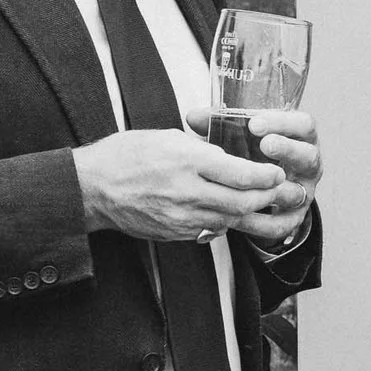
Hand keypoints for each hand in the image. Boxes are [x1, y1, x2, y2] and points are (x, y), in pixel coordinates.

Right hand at [73, 128, 282, 243]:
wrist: (92, 189)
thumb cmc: (126, 156)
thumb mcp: (167, 137)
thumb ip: (202, 149)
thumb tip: (229, 157)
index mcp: (187, 161)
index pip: (242, 174)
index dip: (267, 176)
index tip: (276, 171)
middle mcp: (187, 192)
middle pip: (243, 202)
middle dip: (266, 197)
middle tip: (277, 189)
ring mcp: (181, 217)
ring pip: (230, 220)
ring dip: (248, 211)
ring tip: (259, 200)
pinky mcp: (175, 233)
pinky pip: (210, 230)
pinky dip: (224, 221)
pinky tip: (227, 211)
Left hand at [191, 107, 318, 249]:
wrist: (265, 187)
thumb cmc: (254, 152)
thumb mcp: (244, 134)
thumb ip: (224, 124)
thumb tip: (194, 118)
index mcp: (299, 138)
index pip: (303, 125)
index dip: (282, 123)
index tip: (255, 123)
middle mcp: (307, 164)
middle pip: (309, 156)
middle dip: (287, 150)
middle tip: (265, 144)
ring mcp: (303, 192)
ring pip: (300, 191)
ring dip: (279, 188)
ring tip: (256, 185)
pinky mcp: (293, 218)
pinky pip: (281, 223)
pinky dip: (262, 221)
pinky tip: (241, 216)